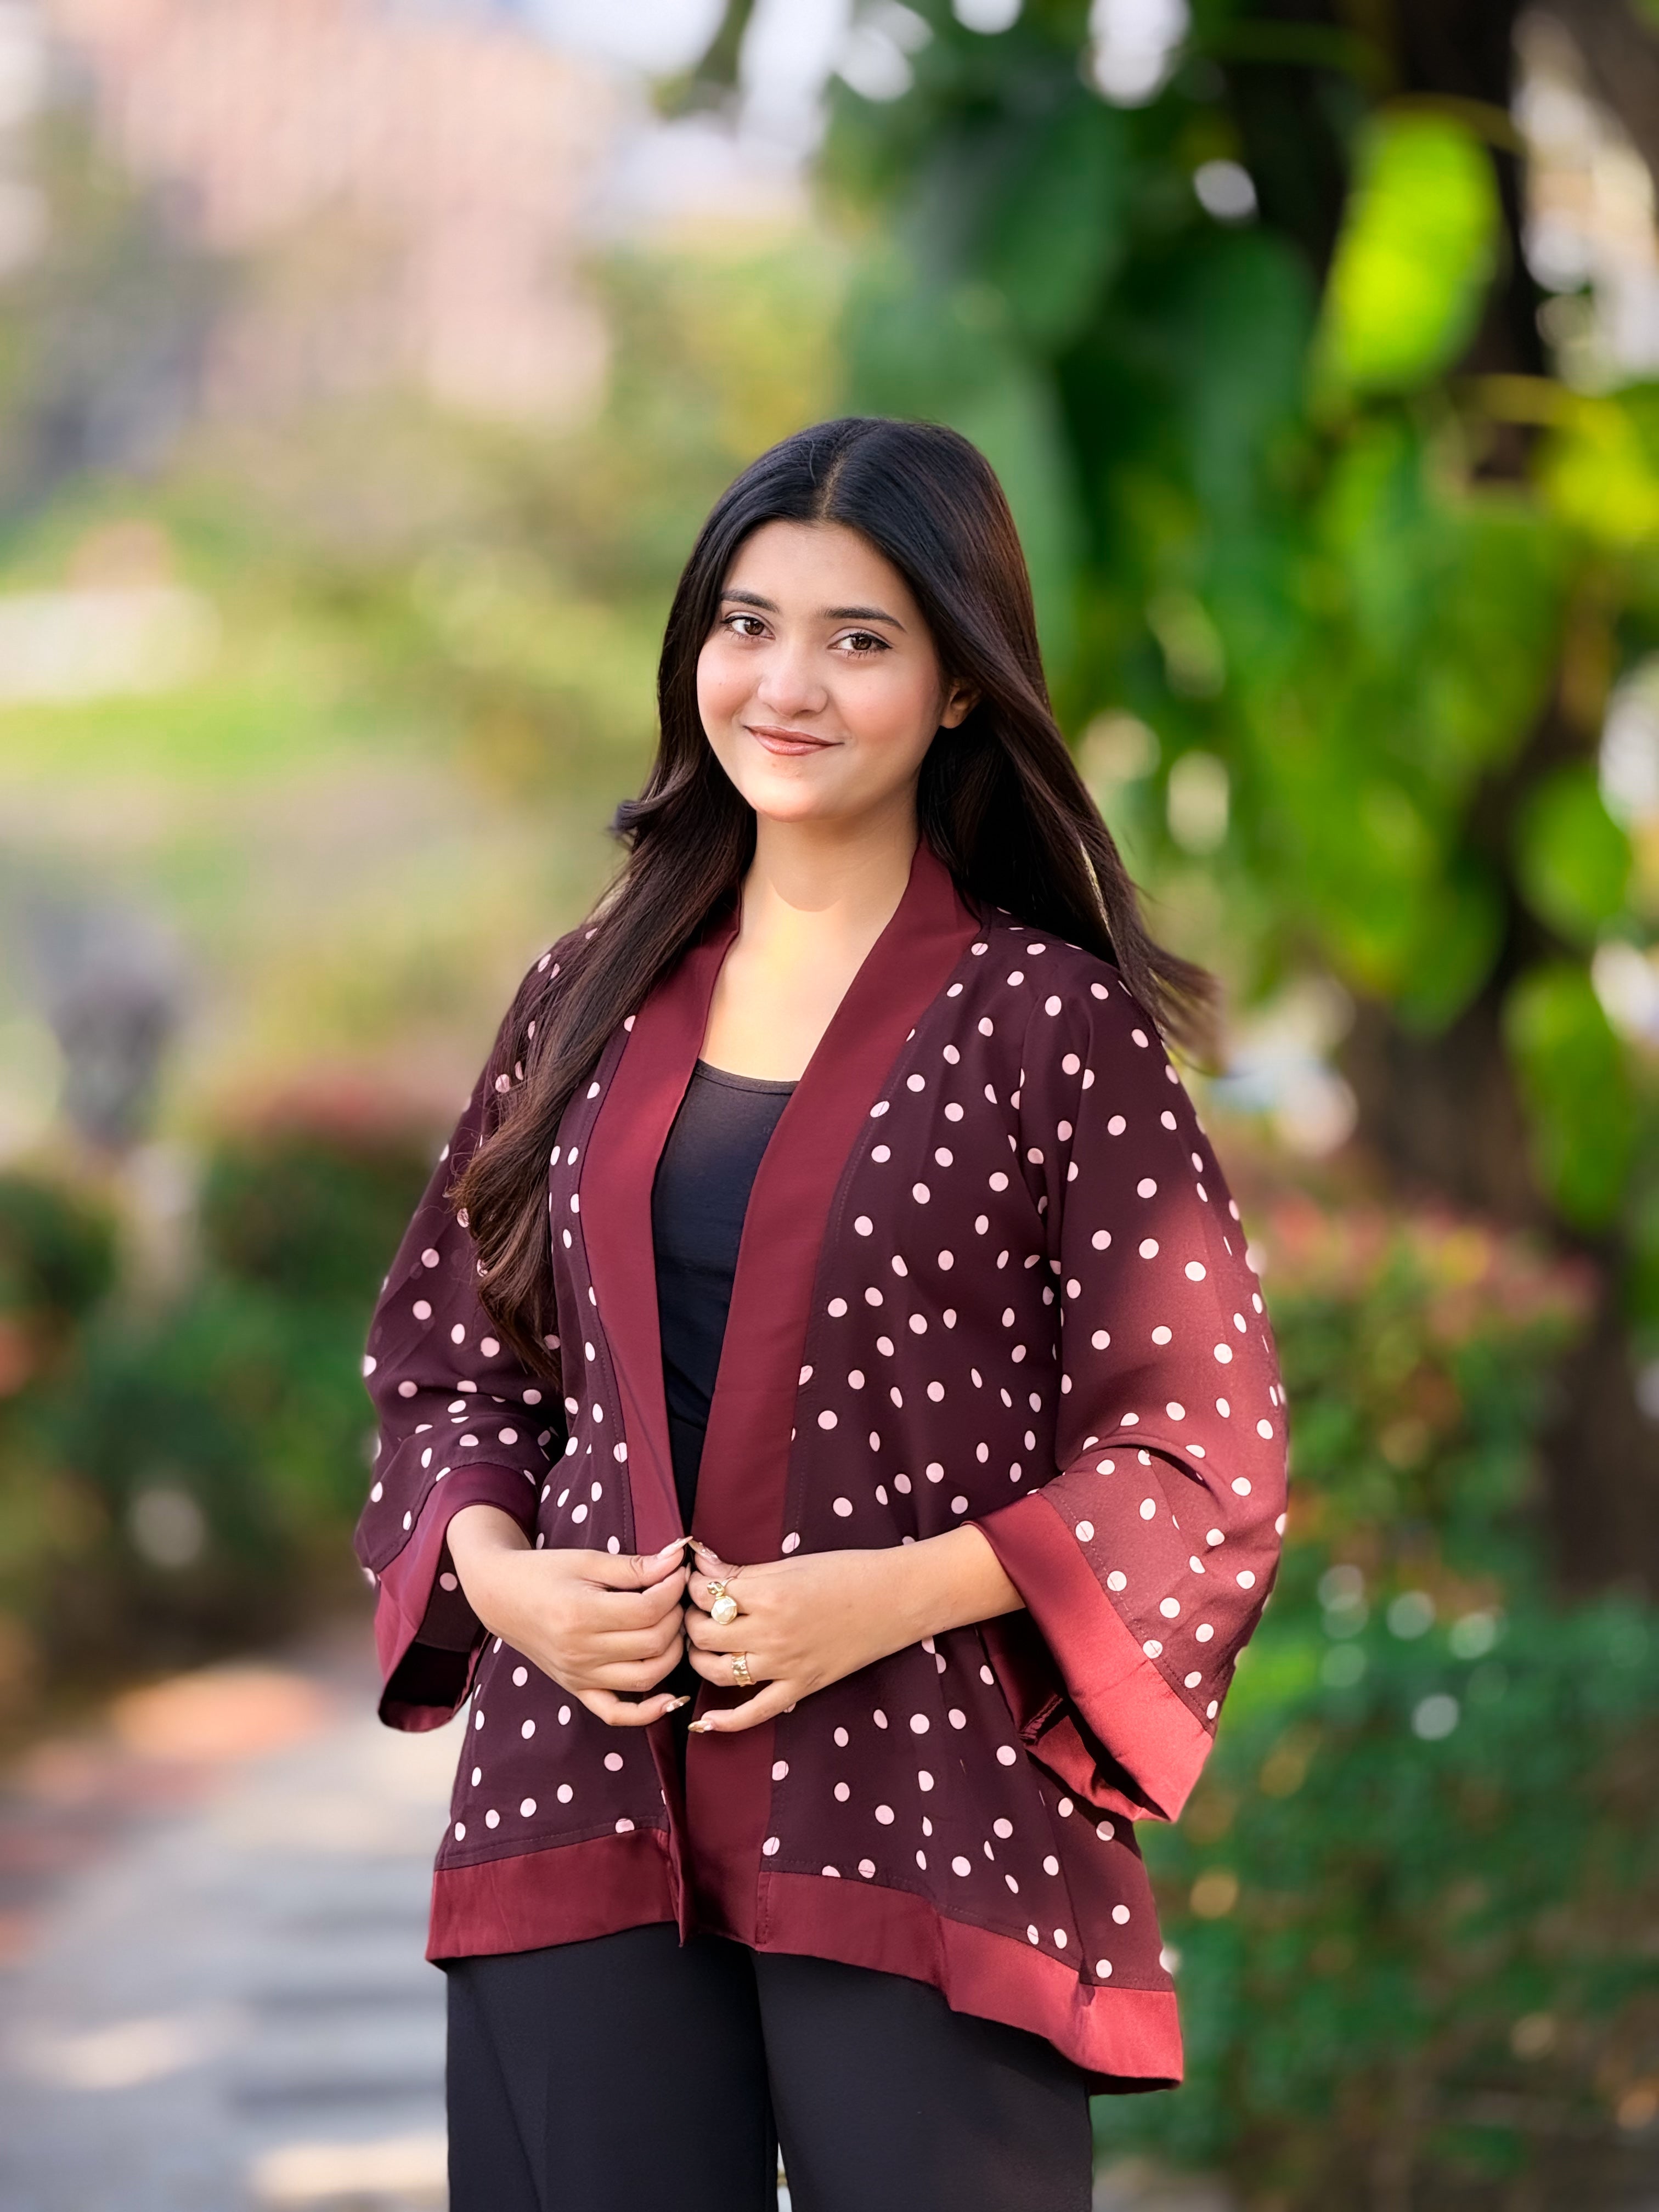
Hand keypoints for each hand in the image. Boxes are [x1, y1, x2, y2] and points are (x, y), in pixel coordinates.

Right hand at [447, 1505, 688, 1728]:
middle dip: (676, 1615)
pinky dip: (647, 1713)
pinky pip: (617, 1713)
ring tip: (672, 1625)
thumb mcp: (587, 1560)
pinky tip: (670, 1699)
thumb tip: (677, 1558)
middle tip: (677, 1594)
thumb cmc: (543, 1573)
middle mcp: (581, 1652)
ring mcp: (579, 1676)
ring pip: (646, 1677)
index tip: (678, 1572)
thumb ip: (634, 1565)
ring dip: (672, 1652)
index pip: (648, 1610)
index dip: (673, 1589)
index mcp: (581, 1614)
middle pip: (653, 1642)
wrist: (501, 1597)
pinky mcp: (577, 1689)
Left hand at [683, 1526, 1022, 1735]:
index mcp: (769, 1593)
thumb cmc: (847, 1572)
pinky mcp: (800, 1688)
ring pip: (718, 1672)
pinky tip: (705, 1721)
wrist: (896, 1599)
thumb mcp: (792, 1563)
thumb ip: (744, 1571)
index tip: (693, 1581)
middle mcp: (771, 1633)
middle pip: (705, 1633)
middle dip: (690, 1619)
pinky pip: (754, 1713)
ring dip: (699, 1658)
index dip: (692, 1586)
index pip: (707, 1594)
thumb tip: (701, 1565)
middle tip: (695, 1611)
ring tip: (701, 1645)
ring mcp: (784, 1665)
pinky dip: (726, 1722)